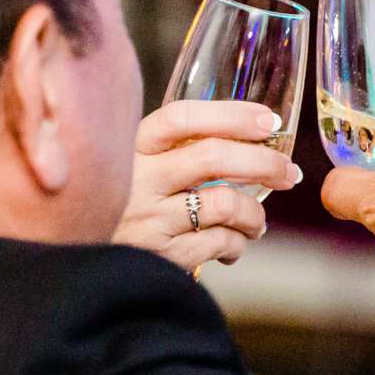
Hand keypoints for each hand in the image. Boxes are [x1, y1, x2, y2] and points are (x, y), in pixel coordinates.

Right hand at [113, 100, 300, 272]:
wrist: (86, 260)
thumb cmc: (123, 207)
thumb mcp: (135, 167)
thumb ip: (173, 150)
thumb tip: (249, 139)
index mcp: (132, 147)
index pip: (183, 117)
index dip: (231, 115)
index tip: (268, 120)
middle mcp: (138, 179)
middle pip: (213, 157)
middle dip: (264, 162)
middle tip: (288, 172)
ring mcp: (148, 219)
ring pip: (225, 204)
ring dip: (255, 214)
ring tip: (258, 222)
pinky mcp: (160, 255)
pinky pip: (219, 243)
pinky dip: (237, 244)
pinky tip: (234, 245)